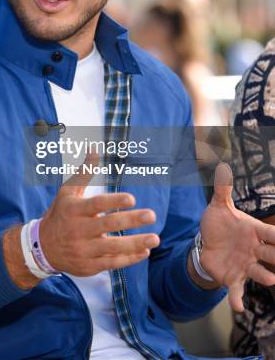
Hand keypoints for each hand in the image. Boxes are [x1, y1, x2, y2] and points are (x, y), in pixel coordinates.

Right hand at [39, 152, 159, 275]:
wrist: (43, 247)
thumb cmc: (61, 213)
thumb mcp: (68, 191)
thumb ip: (85, 172)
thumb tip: (95, 148)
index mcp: (74, 209)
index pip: (96, 205)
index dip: (114, 202)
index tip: (132, 199)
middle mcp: (78, 230)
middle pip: (108, 225)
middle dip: (131, 220)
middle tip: (151, 215)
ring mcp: (84, 250)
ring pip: (113, 247)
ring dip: (136, 243)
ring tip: (155, 238)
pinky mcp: (89, 266)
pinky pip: (112, 263)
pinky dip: (130, 259)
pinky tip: (145, 251)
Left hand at [199, 162, 274, 310]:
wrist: (205, 244)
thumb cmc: (219, 224)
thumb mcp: (219, 206)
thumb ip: (223, 189)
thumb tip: (222, 167)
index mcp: (254, 231)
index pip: (272, 233)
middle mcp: (254, 250)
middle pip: (272, 254)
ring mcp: (246, 265)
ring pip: (260, 272)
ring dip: (266, 275)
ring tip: (271, 279)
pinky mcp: (233, 278)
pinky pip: (238, 291)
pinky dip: (238, 299)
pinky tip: (239, 307)